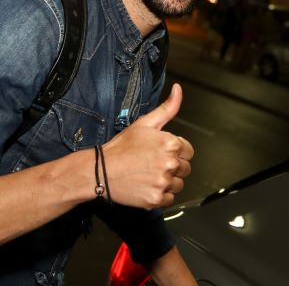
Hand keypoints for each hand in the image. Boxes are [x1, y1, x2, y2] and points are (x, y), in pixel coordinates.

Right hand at [102, 84, 193, 208]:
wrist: (101, 170)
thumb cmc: (121, 147)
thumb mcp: (144, 123)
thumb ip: (167, 108)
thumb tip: (179, 89)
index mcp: (171, 143)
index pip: (188, 151)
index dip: (175, 151)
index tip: (160, 152)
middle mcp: (170, 163)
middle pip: (185, 168)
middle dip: (172, 166)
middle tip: (152, 164)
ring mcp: (164, 182)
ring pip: (178, 184)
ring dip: (168, 181)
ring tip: (149, 175)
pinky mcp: (157, 199)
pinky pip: (170, 199)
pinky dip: (160, 195)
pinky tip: (147, 186)